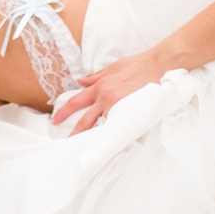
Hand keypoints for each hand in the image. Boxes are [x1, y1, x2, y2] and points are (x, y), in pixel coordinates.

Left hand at [51, 48, 166, 134]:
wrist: (159, 65)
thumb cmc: (139, 64)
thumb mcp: (114, 67)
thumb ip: (96, 76)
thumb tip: (81, 80)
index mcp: (100, 86)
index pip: (77, 101)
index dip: (64, 112)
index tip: (55, 120)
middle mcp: (105, 97)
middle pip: (86, 120)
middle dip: (74, 132)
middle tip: (67, 142)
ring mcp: (117, 106)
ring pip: (101, 127)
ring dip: (94, 138)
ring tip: (87, 149)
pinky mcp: (130, 112)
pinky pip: (118, 127)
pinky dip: (112, 135)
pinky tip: (108, 145)